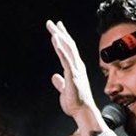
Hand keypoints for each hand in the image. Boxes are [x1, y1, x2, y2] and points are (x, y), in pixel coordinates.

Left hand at [47, 20, 106, 135]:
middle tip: (52, 22)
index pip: (69, 50)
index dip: (63, 38)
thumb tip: (54, 77)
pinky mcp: (72, 75)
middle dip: (60, 33)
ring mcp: (76, 70)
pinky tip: (55, 40)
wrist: (83, 112)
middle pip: (68, 45)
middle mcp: (77, 67)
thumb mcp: (64, 91)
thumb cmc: (76, 104)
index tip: (58, 29)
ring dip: (59, 36)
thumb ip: (60, 83)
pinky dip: (61, 48)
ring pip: (67, 49)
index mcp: (75, 69)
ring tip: (52, 27)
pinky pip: (66, 59)